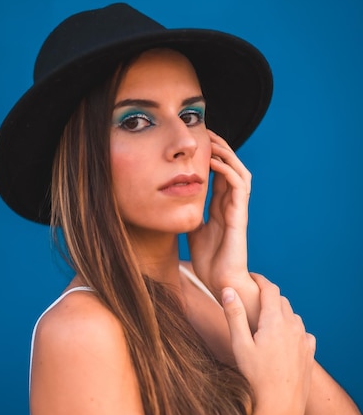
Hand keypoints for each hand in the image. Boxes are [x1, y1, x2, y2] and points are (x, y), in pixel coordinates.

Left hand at [188, 130, 252, 299]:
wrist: (220, 281)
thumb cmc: (209, 260)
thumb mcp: (193, 230)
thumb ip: (190, 214)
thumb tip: (175, 203)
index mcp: (221, 207)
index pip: (219, 174)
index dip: (212, 156)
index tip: (198, 142)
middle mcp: (231, 205)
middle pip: (232, 167)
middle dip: (221, 149)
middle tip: (207, 133)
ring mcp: (237, 209)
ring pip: (240, 172)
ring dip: (228, 155)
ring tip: (213, 142)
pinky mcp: (240, 217)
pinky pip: (239, 187)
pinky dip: (228, 171)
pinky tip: (215, 163)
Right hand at [222, 274, 315, 414]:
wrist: (280, 405)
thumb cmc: (255, 377)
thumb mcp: (239, 344)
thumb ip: (234, 315)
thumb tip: (228, 290)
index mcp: (275, 320)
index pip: (270, 289)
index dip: (260, 280)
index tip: (251, 277)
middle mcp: (293, 326)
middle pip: (282, 301)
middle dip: (268, 296)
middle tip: (252, 298)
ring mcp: (303, 339)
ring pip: (292, 316)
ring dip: (280, 312)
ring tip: (265, 318)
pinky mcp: (309, 352)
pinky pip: (302, 332)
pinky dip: (291, 328)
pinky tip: (283, 337)